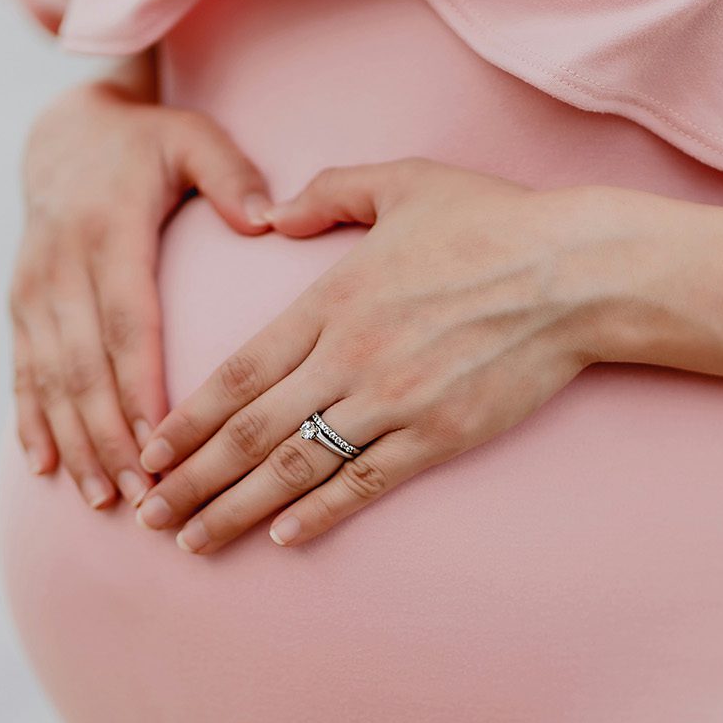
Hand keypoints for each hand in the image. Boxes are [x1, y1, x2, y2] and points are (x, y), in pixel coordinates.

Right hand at [10, 78, 272, 508]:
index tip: (162, 439)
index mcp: (109, 231)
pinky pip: (22, 371)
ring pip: (49, 378)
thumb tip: (268, 219)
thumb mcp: (193, 139)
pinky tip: (45, 468)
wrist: (63, 133)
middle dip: (110, 436)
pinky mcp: (20, 306)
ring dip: (74, 442)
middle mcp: (61, 266)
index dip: (139, 384)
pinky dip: (31, 421)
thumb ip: (231, 176)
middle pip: (84, 365)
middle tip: (143, 495)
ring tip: (104, 497)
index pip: (127, 322)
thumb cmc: (147, 143)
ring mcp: (33, 290)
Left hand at [132, 159, 637, 550]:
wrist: (576, 273)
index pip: (239, 372)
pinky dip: (321, 513)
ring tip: (193, 540)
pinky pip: (367, 483)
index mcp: (331, 301)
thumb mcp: (404, 182)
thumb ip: (329, 192)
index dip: (188, 418)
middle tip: (147, 515)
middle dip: (191, 479)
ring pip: (297, 468)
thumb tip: (274, 212)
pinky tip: (284, 538)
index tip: (149, 451)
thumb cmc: (492, 221)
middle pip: (251, 431)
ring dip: (237, 509)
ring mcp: (394, 402)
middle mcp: (350, 357)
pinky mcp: (440, 435)